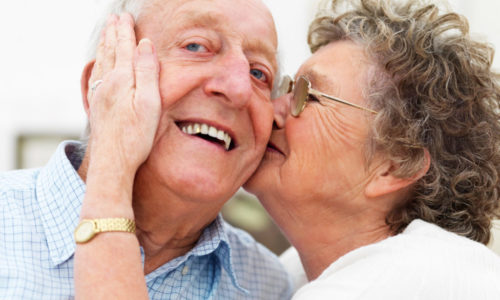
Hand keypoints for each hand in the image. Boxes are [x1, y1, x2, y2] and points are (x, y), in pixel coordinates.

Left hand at [86, 13, 160, 174]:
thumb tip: (145, 44)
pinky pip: (95, 75)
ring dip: (105, 44)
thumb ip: (147, 72)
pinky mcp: (97, 105)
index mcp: (122, 80)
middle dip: (113, 32)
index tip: (126, 16)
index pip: (125, 48)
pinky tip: (98, 63)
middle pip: (110, 51)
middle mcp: (107, 83)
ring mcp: (99, 94)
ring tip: (106, 32)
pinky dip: (98, 62)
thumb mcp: (149, 103)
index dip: (126, 31)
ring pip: (101, 61)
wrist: (112, 161)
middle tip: (115, 18)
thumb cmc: (135, 137)